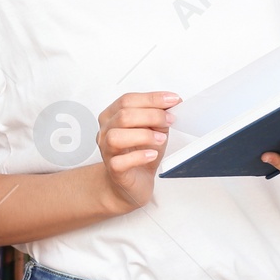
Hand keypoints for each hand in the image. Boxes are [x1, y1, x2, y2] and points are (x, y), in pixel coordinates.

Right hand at [96, 91, 180, 210]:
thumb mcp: (152, 129)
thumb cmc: (139, 153)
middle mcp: (106, 131)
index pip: (127, 100)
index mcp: (112, 116)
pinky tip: (151, 154)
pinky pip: (120, 162)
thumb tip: (172, 104)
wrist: (132, 182)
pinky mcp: (113, 169)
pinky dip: (139, 156)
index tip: (172, 100)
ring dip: (143, 135)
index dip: (151, 98)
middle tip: (170, 120)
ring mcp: (107, 150)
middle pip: (123, 116)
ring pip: (116, 136)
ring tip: (160, 139)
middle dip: (151, 115)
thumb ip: (159, 116)